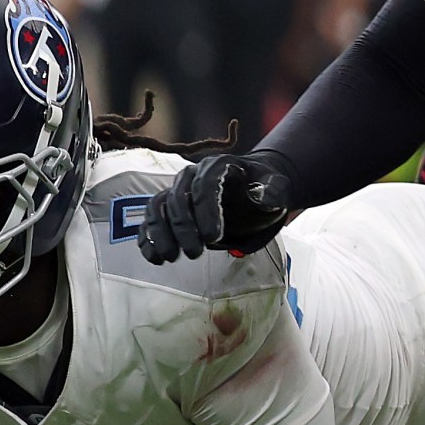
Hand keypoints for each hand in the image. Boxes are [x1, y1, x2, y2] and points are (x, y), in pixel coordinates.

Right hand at [136, 151, 294, 263]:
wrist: (249, 184)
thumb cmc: (263, 187)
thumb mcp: (276, 186)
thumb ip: (272, 191)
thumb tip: (261, 197)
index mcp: (216, 166)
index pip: (205, 186)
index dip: (205, 212)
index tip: (212, 238)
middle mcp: (190, 175)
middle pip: (177, 199)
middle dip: (183, 229)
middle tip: (194, 254)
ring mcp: (175, 189)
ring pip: (157, 208)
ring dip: (160, 234)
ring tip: (170, 258)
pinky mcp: (166, 206)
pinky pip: (149, 219)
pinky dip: (148, 238)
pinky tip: (154, 258)